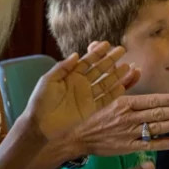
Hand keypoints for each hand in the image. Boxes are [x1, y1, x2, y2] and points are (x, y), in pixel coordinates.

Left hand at [23, 41, 139, 140]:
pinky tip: (123, 86)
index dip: (96, 53)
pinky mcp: (90, 109)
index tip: (107, 44)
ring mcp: (87, 96)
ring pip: (105, 83)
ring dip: (116, 75)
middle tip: (122, 50)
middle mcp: (81, 84)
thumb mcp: (49, 80)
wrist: (40, 124)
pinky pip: (105, 99)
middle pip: (99, 69)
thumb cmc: (41, 101)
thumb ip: (62, 67)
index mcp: (71, 75)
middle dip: (110, 60)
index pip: (87, 61)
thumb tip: (76, 54)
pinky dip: (114, 93)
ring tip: (128, 66)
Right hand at [67, 93, 168, 155]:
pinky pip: (148, 145)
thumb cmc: (96, 116)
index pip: (153, 100)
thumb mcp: (110, 96)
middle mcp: (129, 117)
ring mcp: (129, 133)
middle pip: (159, 113)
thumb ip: (125, 83)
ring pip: (157, 128)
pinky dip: (162, 144)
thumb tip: (136, 68)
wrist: (79, 137)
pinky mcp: (128, 147)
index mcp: (125, 103)